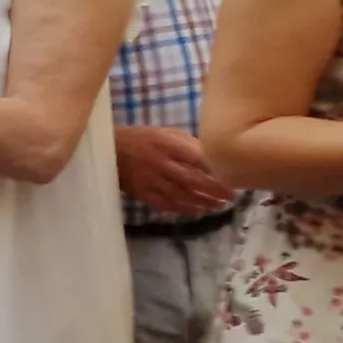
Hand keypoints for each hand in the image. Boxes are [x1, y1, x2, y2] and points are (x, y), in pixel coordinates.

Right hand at [111, 123, 232, 214]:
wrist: (109, 149)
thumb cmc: (144, 138)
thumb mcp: (168, 132)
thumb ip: (189, 143)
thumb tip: (213, 157)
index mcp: (168, 144)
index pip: (199, 159)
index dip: (218, 170)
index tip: (233, 176)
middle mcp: (160, 163)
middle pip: (192, 180)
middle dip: (214, 190)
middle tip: (231, 197)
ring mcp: (150, 180)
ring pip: (181, 195)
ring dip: (202, 201)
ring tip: (218, 205)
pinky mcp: (142, 192)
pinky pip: (165, 204)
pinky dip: (183, 208)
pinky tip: (196, 210)